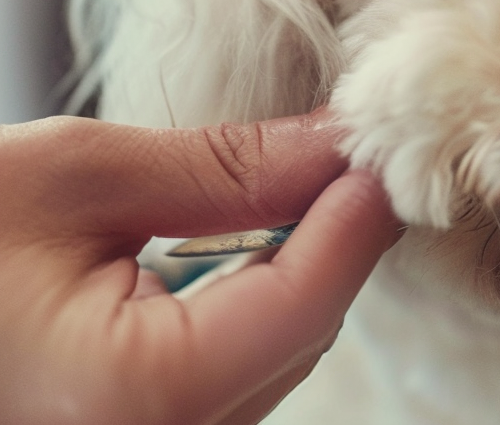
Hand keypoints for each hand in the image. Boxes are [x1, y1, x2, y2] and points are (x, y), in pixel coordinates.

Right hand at [0, 113, 401, 424]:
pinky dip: (254, 299)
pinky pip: (232, 371)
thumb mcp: (72, 177)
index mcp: (132, 400)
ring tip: (293, 177)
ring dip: (299, 263)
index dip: (359, 213)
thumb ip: (225, 168)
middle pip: (302, 330)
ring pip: (276, 353)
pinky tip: (240, 239)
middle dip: (333, 232)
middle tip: (346, 142)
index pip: (307, 302)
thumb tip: (340, 142)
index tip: (386, 141)